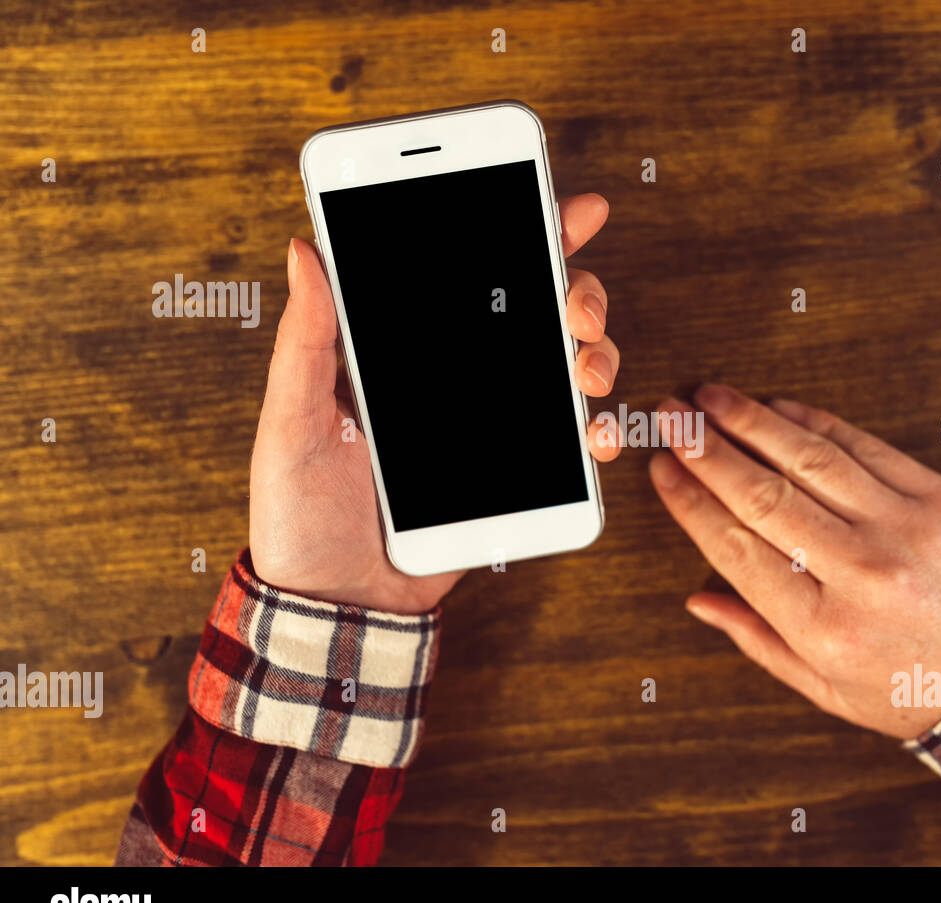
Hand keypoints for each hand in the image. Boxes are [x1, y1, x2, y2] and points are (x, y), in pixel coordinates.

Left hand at [249, 194, 617, 613]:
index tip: (572, 210)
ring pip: (566, 367)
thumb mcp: (292, 420)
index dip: (525, 232)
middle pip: (538, 311)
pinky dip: (597, 432)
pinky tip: (595, 433)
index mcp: (404, 351)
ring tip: (586, 372)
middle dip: (578, 293)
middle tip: (575, 307)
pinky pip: (570, 444)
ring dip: (596, 355)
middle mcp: (458, 377)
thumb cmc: (299, 513)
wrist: (335, 605)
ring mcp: (493, 424)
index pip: (470, 275)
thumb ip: (307, 341)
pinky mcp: (515, 475)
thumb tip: (304, 249)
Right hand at [649, 385, 940, 738]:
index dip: (689, 501)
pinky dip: (813, 423)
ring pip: (808, 459)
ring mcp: (903, 527)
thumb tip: (698, 598)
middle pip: (761, 494)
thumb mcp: (829, 690)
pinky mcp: (939, 496)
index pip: (735, 547)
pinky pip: (863, 446)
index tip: (660, 469)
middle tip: (669, 417)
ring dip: (751, 420)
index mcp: (825, 627)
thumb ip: (759, 641)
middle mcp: (861, 572)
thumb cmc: (919, 690)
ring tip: (709, 397)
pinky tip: (777, 407)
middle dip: (705, 449)